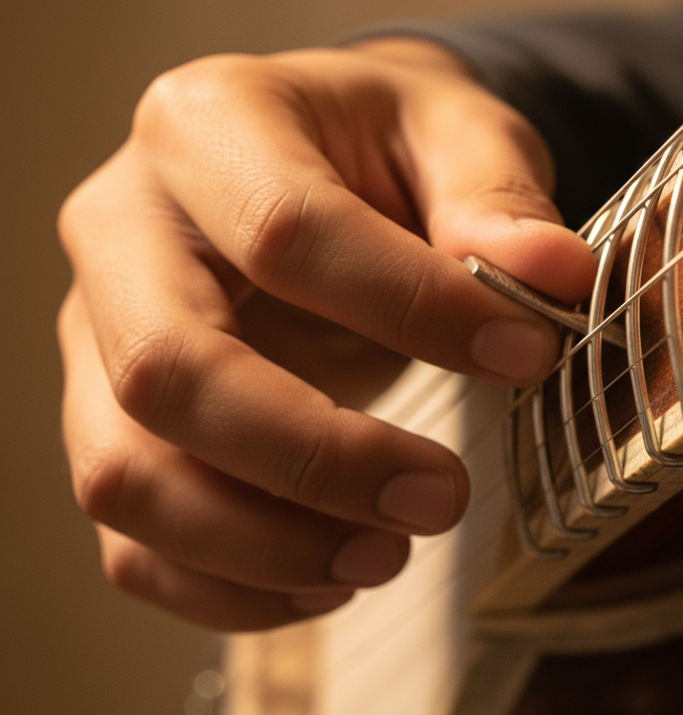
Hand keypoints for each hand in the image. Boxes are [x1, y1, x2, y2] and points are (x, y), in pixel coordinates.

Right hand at [57, 39, 595, 630]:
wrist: (309, 174)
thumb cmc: (382, 152)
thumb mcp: (453, 131)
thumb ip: (496, 194)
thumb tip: (554, 277)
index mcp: (206, 126)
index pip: (287, 233)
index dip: (413, 309)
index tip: (524, 356)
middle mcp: (122, 231)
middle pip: (171, 371)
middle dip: (318, 459)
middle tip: (440, 501)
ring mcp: (98, 338)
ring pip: (128, 476)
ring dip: (264, 545)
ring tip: (386, 554)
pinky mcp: (107, 422)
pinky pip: (131, 540)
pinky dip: (227, 588)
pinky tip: (326, 579)